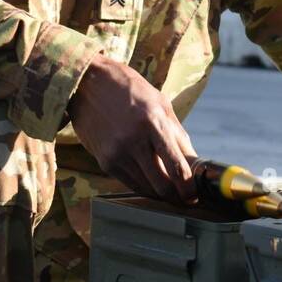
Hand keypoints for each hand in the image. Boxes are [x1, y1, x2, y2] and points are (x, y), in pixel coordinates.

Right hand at [67, 53, 198, 204]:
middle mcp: (134, 140)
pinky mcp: (104, 161)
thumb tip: (194, 164)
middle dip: (176, 196)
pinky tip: (151, 181)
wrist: (88, 83)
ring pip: (145, 187)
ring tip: (170, 188)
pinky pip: (130, 183)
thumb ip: (178, 134)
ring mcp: (117, 153)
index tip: (194, 195)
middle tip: (184, 197)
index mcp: (153, 122)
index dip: (188, 187)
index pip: (176, 166)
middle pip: (161, 184)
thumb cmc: (130, 90)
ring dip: (160, 193)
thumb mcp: (160, 103)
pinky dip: (144, 186)